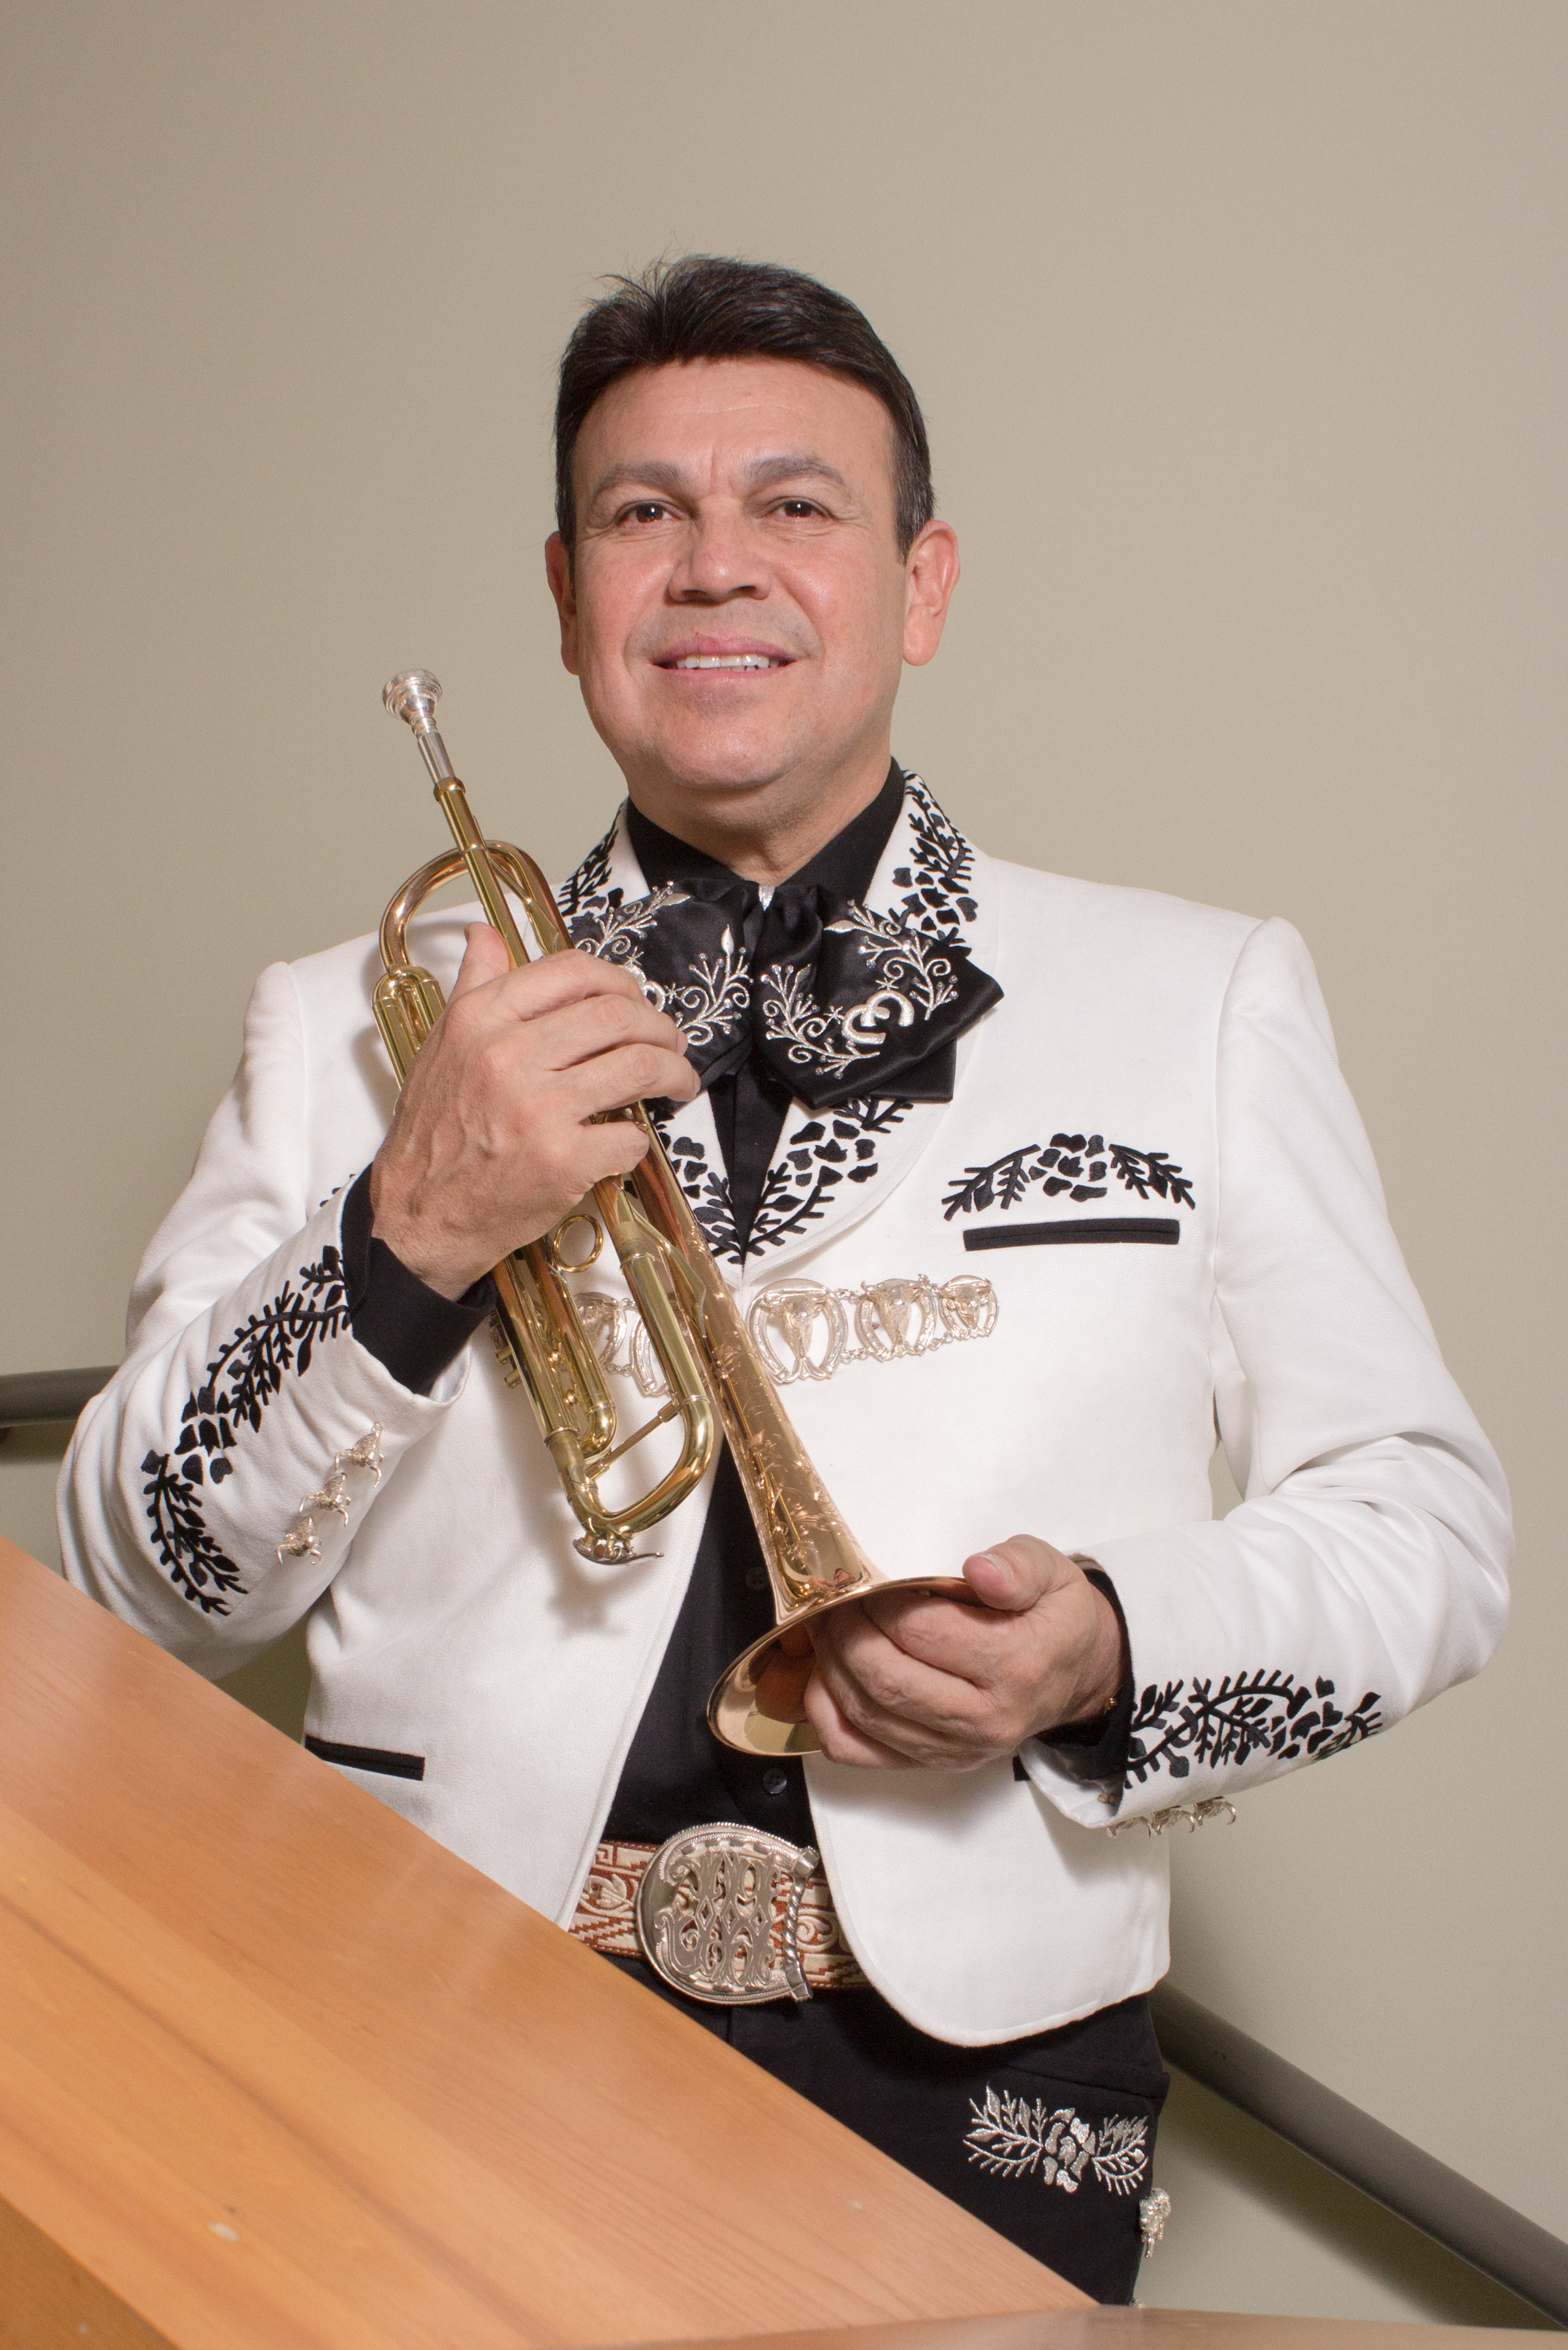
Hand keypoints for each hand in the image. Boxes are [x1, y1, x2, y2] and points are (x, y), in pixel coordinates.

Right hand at [369, 924, 697, 1297]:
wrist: (416, 1217)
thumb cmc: (433, 1136)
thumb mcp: (441, 1048)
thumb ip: (472, 988)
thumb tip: (484, 934)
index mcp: (480, 1020)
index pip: (571, 971)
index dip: (619, 982)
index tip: (635, 1002)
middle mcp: (508, 1056)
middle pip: (618, 1015)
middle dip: (660, 1029)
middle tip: (670, 1046)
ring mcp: (537, 1108)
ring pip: (638, 1067)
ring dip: (673, 1074)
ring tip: (677, 1083)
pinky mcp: (562, 1161)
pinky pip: (630, 1136)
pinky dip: (639, 1140)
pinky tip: (628, 1142)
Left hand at [801, 1536, 1125, 1770]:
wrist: (1076, 1677)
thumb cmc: (1056, 1619)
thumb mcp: (1055, 1573)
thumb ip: (1018, 1565)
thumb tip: (979, 1570)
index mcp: (1016, 1665)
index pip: (923, 1632)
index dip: (881, 1602)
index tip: (864, 1577)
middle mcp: (985, 1719)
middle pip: (887, 1678)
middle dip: (845, 1633)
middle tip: (834, 1599)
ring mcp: (955, 1749)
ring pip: (866, 1714)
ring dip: (832, 1665)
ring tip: (827, 1626)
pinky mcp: (930, 1764)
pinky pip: (856, 1750)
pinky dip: (827, 1713)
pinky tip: (827, 1675)